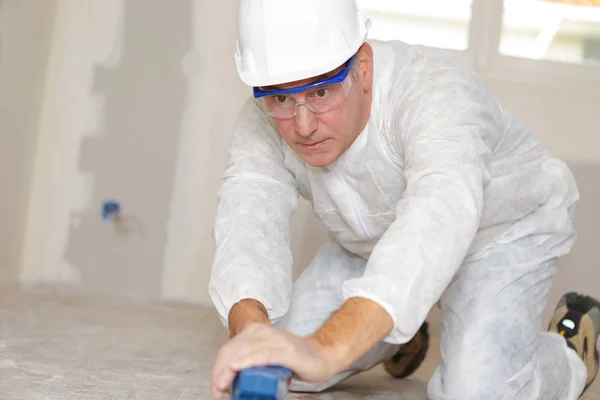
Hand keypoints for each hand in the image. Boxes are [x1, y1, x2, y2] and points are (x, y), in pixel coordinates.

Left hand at [210, 323, 338, 398]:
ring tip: (223, 386)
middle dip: (220, 371)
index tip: (216, 385)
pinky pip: (263, 354)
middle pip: (233, 349)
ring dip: (229, 370)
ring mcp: (276, 341)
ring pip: (244, 351)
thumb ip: (253, 361)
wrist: (323, 357)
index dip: (218, 366)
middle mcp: (264, 333)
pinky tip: (237, 367)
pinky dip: (247, 361)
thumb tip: (234, 382)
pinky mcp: (286, 351)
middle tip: (218, 390)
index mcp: (257, 332)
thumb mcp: (268, 357)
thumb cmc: (296, 360)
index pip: (230, 347)